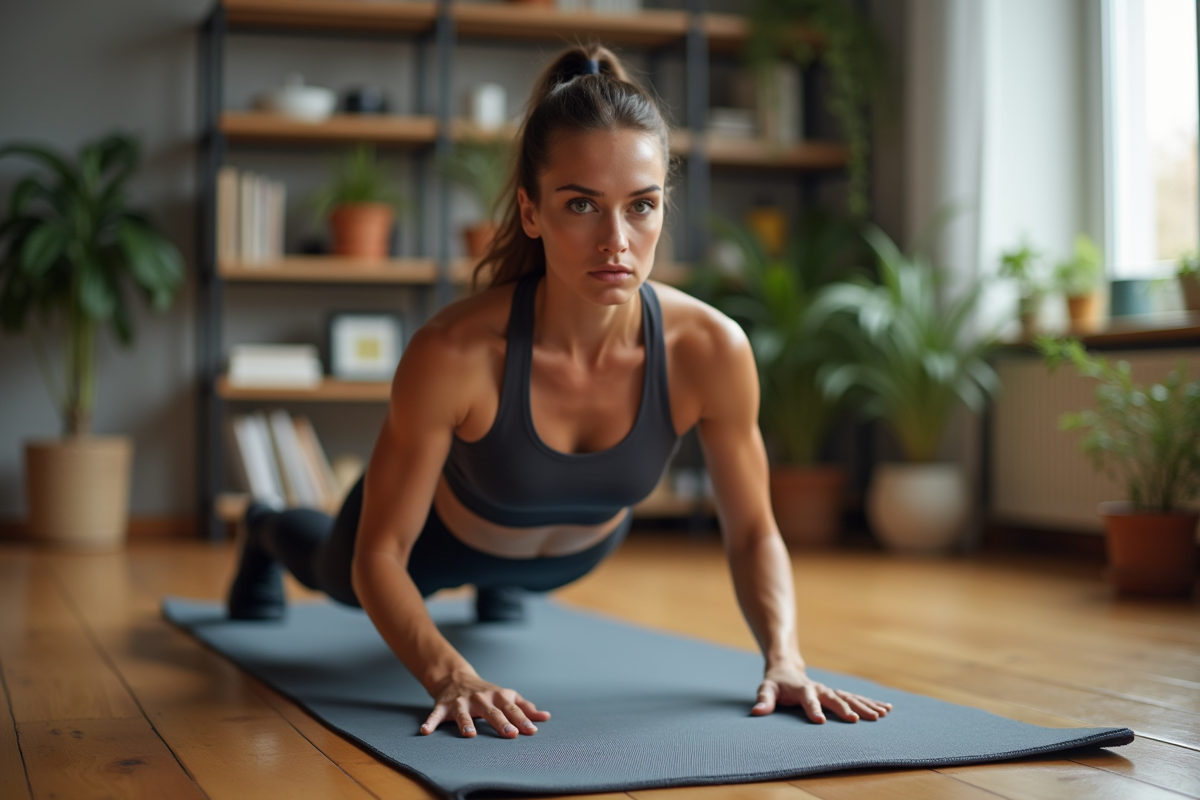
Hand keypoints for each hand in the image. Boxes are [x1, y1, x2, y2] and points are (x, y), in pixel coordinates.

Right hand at [419, 671, 550, 737]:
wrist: (456, 677)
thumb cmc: (487, 692)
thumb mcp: (506, 696)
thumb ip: (524, 707)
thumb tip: (545, 717)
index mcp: (497, 696)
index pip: (512, 708)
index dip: (522, 719)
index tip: (531, 731)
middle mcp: (480, 698)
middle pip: (491, 711)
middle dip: (501, 722)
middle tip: (510, 734)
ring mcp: (461, 701)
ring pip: (463, 713)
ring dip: (466, 722)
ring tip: (469, 734)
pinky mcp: (443, 705)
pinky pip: (435, 715)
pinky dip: (430, 722)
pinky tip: (425, 731)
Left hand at [751, 662, 892, 723]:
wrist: (786, 668)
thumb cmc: (775, 683)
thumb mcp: (766, 689)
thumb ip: (763, 700)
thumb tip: (756, 713)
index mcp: (802, 689)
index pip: (808, 699)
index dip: (813, 709)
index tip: (820, 721)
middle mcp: (819, 688)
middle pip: (834, 697)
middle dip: (845, 708)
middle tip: (857, 720)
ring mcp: (829, 690)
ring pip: (849, 697)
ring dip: (865, 705)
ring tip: (881, 714)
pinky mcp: (836, 693)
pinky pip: (855, 698)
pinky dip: (870, 703)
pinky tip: (886, 709)